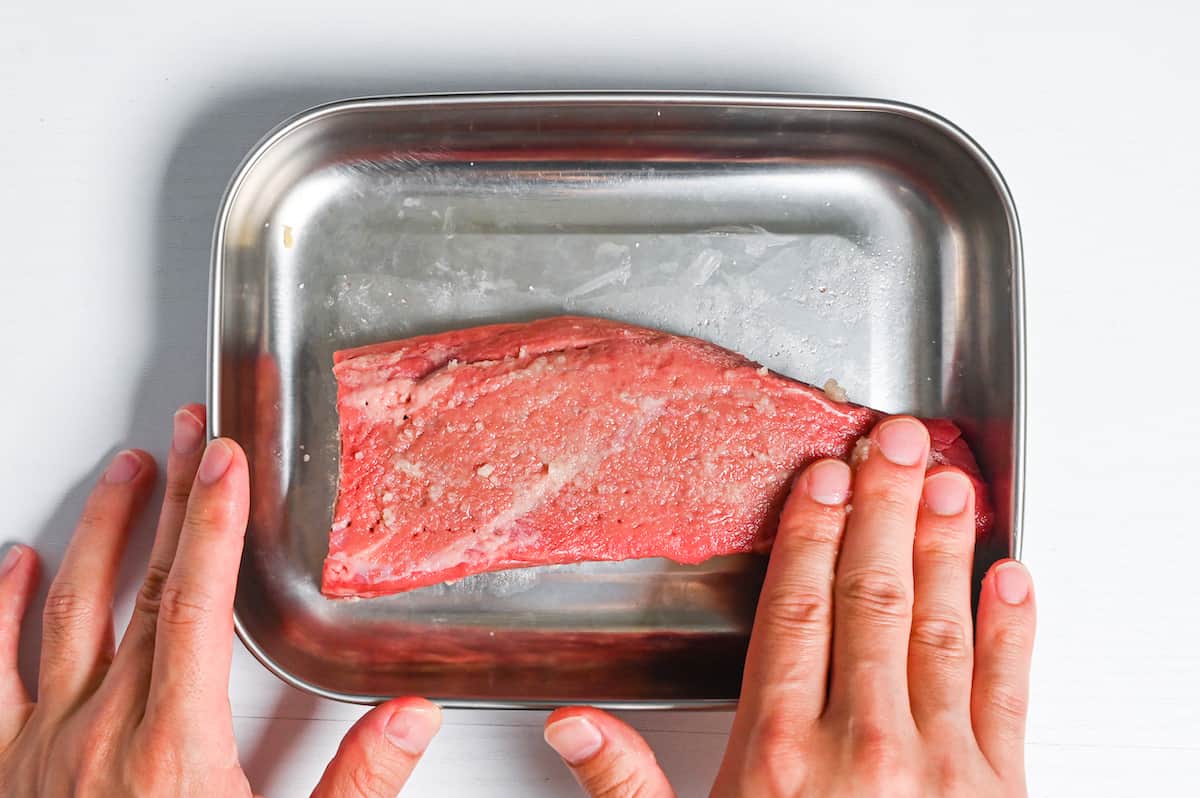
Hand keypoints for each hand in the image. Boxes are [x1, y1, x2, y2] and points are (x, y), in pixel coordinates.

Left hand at [0, 405, 440, 795]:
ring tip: (121, 474)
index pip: (198, 604)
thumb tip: (410, 717)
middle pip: (139, 589)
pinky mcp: (7, 770)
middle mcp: (100, 732)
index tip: (227, 460)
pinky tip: (11, 567)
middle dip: (170, 501)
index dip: (216, 522)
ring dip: (97, 534)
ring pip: (63, 613)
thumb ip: (355, 786)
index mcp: (173, 746)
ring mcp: (42, 748)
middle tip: (186, 437)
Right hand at [542, 416, 1035, 796]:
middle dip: (883, 510)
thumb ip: (628, 787)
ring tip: (949, 483)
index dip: (813, 534)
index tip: (826, 476)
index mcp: (782, 753)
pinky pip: (1008, 697)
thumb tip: (570, 726)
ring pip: (940, 630)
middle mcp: (865, 747)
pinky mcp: (1002, 793)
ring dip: (946, 548)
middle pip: (872, 599)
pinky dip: (1013, 632)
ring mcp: (942, 767)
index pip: (799, 612)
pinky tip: (1011, 579)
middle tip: (897, 441)